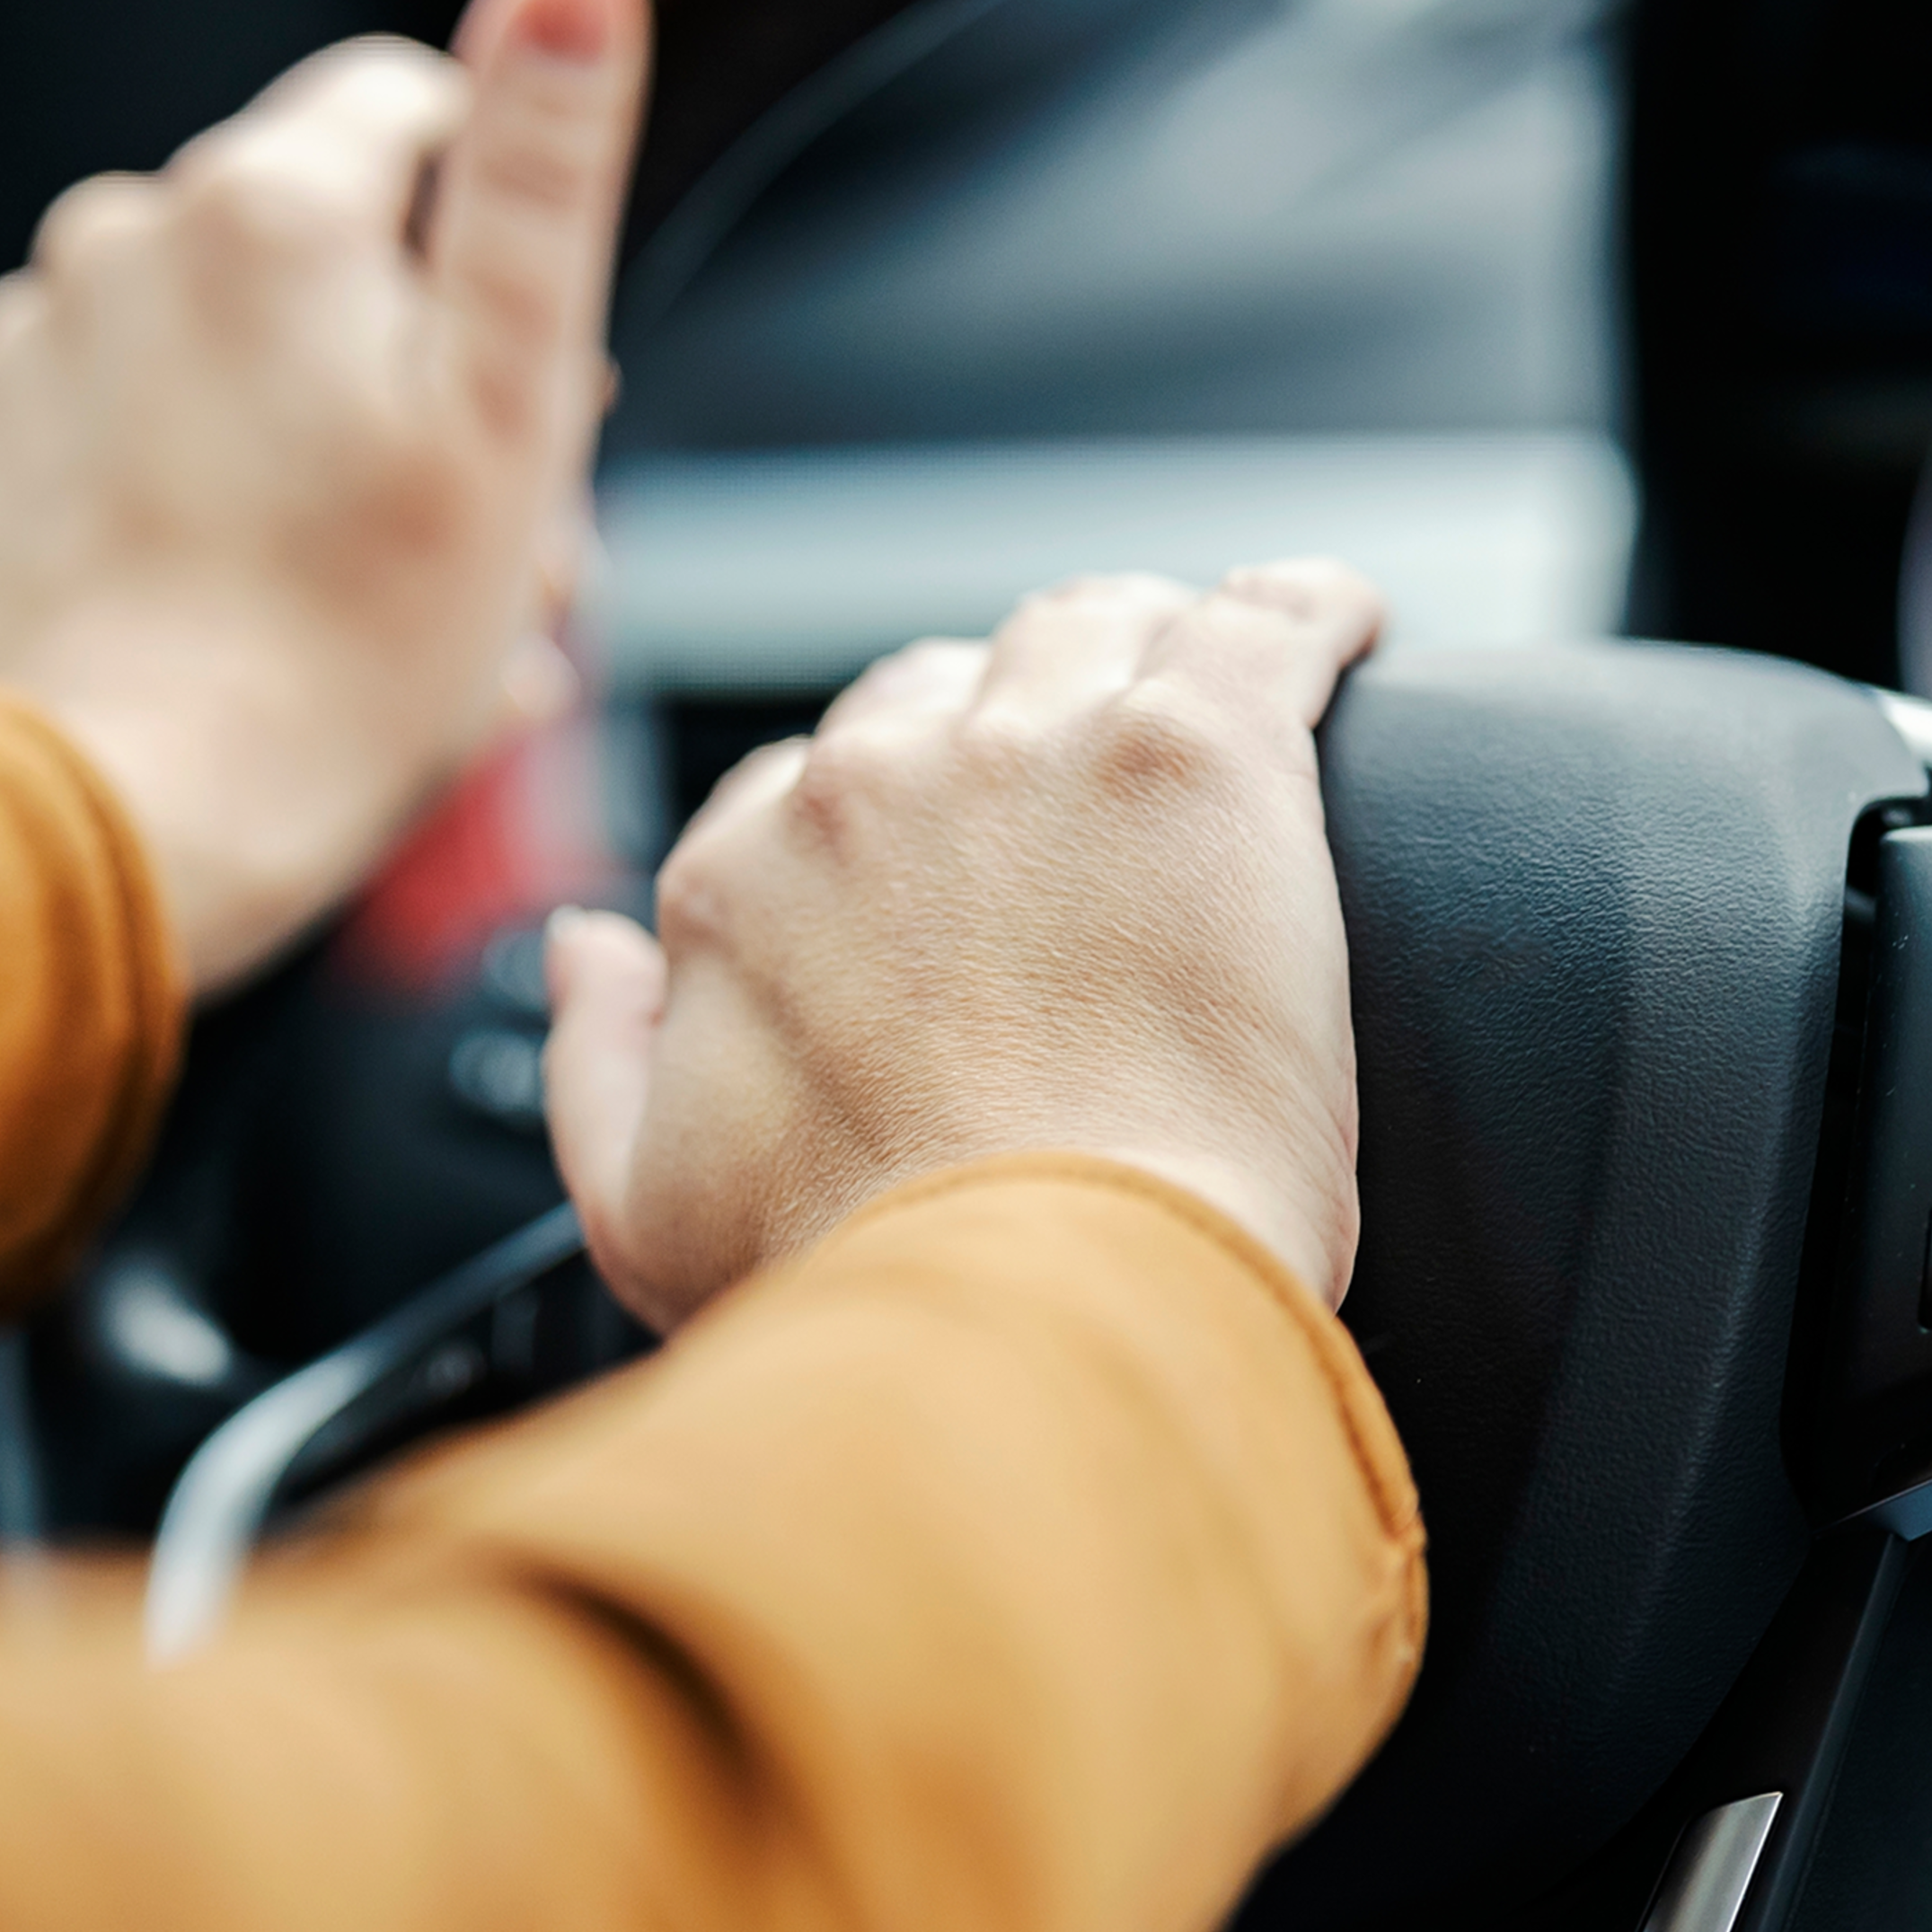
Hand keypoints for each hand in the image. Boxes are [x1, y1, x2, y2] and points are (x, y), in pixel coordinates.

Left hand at [0, 0, 648, 997]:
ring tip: (343, 591)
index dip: (486, 242)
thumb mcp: (509, 405)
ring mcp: (30, 344)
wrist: (117, 828)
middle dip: (395, 352)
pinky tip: (233, 605)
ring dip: (292, 428)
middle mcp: (121, 236)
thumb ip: (543, 162)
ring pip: (215, 340)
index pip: (415, 108)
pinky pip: (115, 427)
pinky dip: (183, 491)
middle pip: (314, 239)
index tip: (506, 380)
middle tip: (453, 529)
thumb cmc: (340, 654)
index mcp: (267, 203)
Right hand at [543, 564, 1384, 1328]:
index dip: (895, 823)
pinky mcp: (1197, 749)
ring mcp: (1035, 750)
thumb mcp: (649, 1216)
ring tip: (1216, 712)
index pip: (811, 787)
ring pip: (1093, 626)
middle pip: (950, 686)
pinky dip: (1311, 613)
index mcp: (747, 880)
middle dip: (1010, 725)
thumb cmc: (869, 1294)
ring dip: (1145, 655)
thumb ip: (595, 1062)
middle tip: (1097, 815)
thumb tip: (586, 946)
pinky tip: (1345, 630)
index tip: (967, 881)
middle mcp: (872, 786)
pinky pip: (1267, 618)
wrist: (1047, 1318)